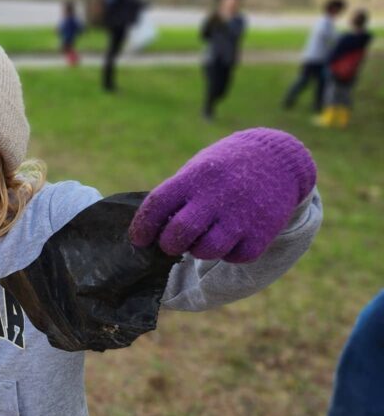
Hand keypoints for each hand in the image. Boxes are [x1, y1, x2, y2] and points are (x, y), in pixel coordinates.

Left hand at [130, 128, 315, 262]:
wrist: (276, 158)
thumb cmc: (224, 169)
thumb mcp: (197, 170)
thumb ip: (177, 198)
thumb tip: (153, 233)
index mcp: (194, 178)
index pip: (157, 205)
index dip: (142, 227)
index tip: (139, 240)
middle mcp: (216, 196)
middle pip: (180, 233)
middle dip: (169, 245)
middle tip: (171, 243)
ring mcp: (241, 215)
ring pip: (206, 251)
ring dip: (198, 251)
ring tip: (203, 239)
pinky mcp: (262, 232)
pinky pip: (235, 257)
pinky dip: (229, 254)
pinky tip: (230, 240)